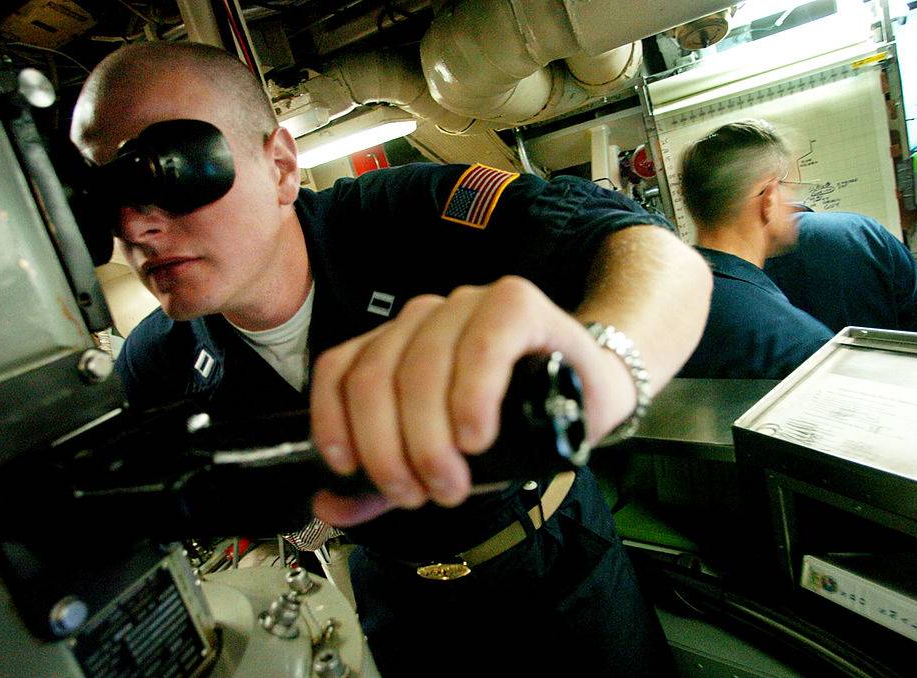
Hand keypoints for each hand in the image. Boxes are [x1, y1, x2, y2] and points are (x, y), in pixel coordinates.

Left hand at [308, 276, 634, 526]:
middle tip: (418, 496)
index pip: (340, 369)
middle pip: (377, 377)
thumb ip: (383, 483)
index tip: (351, 471)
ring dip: (428, 438)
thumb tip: (327, 505)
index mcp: (394, 342)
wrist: (589, 393)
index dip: (334, 422)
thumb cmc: (511, 423)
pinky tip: (477, 437)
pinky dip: (471, 396)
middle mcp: (424, 316)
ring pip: (421, 367)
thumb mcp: (441, 457)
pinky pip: (482, 345)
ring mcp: (468, 305)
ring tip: (452, 484)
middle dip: (389, 449)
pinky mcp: (516, 304)